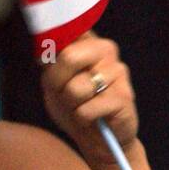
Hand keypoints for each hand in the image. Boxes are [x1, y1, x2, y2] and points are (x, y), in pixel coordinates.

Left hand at [39, 30, 139, 169]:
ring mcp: (118, 72)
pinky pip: (86, 109)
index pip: (67, 31)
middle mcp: (106, 50)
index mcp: (88, 41)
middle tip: (65, 94)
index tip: (46, 60)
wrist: (96, 138)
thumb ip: (49, 63)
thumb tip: (43, 54)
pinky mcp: (124, 97)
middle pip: (68, 57)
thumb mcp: (53, 82)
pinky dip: (82, 118)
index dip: (52, 48)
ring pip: (75, 88)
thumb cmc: (73, 106)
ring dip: (71, 105)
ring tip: (81, 107)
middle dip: (57, 83)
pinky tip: (92, 118)